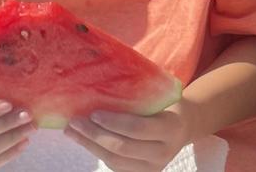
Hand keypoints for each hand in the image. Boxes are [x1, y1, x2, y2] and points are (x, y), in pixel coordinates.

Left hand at [67, 107, 191, 171]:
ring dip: (90, 146)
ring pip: (115, 161)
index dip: (113, 122)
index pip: (137, 128)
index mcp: (171, 129)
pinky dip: (97, 152)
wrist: (183, 127)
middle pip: (123, 148)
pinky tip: (84, 140)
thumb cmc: (166, 106)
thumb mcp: (159, 98)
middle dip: (95, 135)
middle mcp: (164, 152)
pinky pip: (115, 166)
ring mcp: (153, 167)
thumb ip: (137, 98)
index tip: (93, 112)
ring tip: (72, 131)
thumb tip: (98, 91)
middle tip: (76, 121)